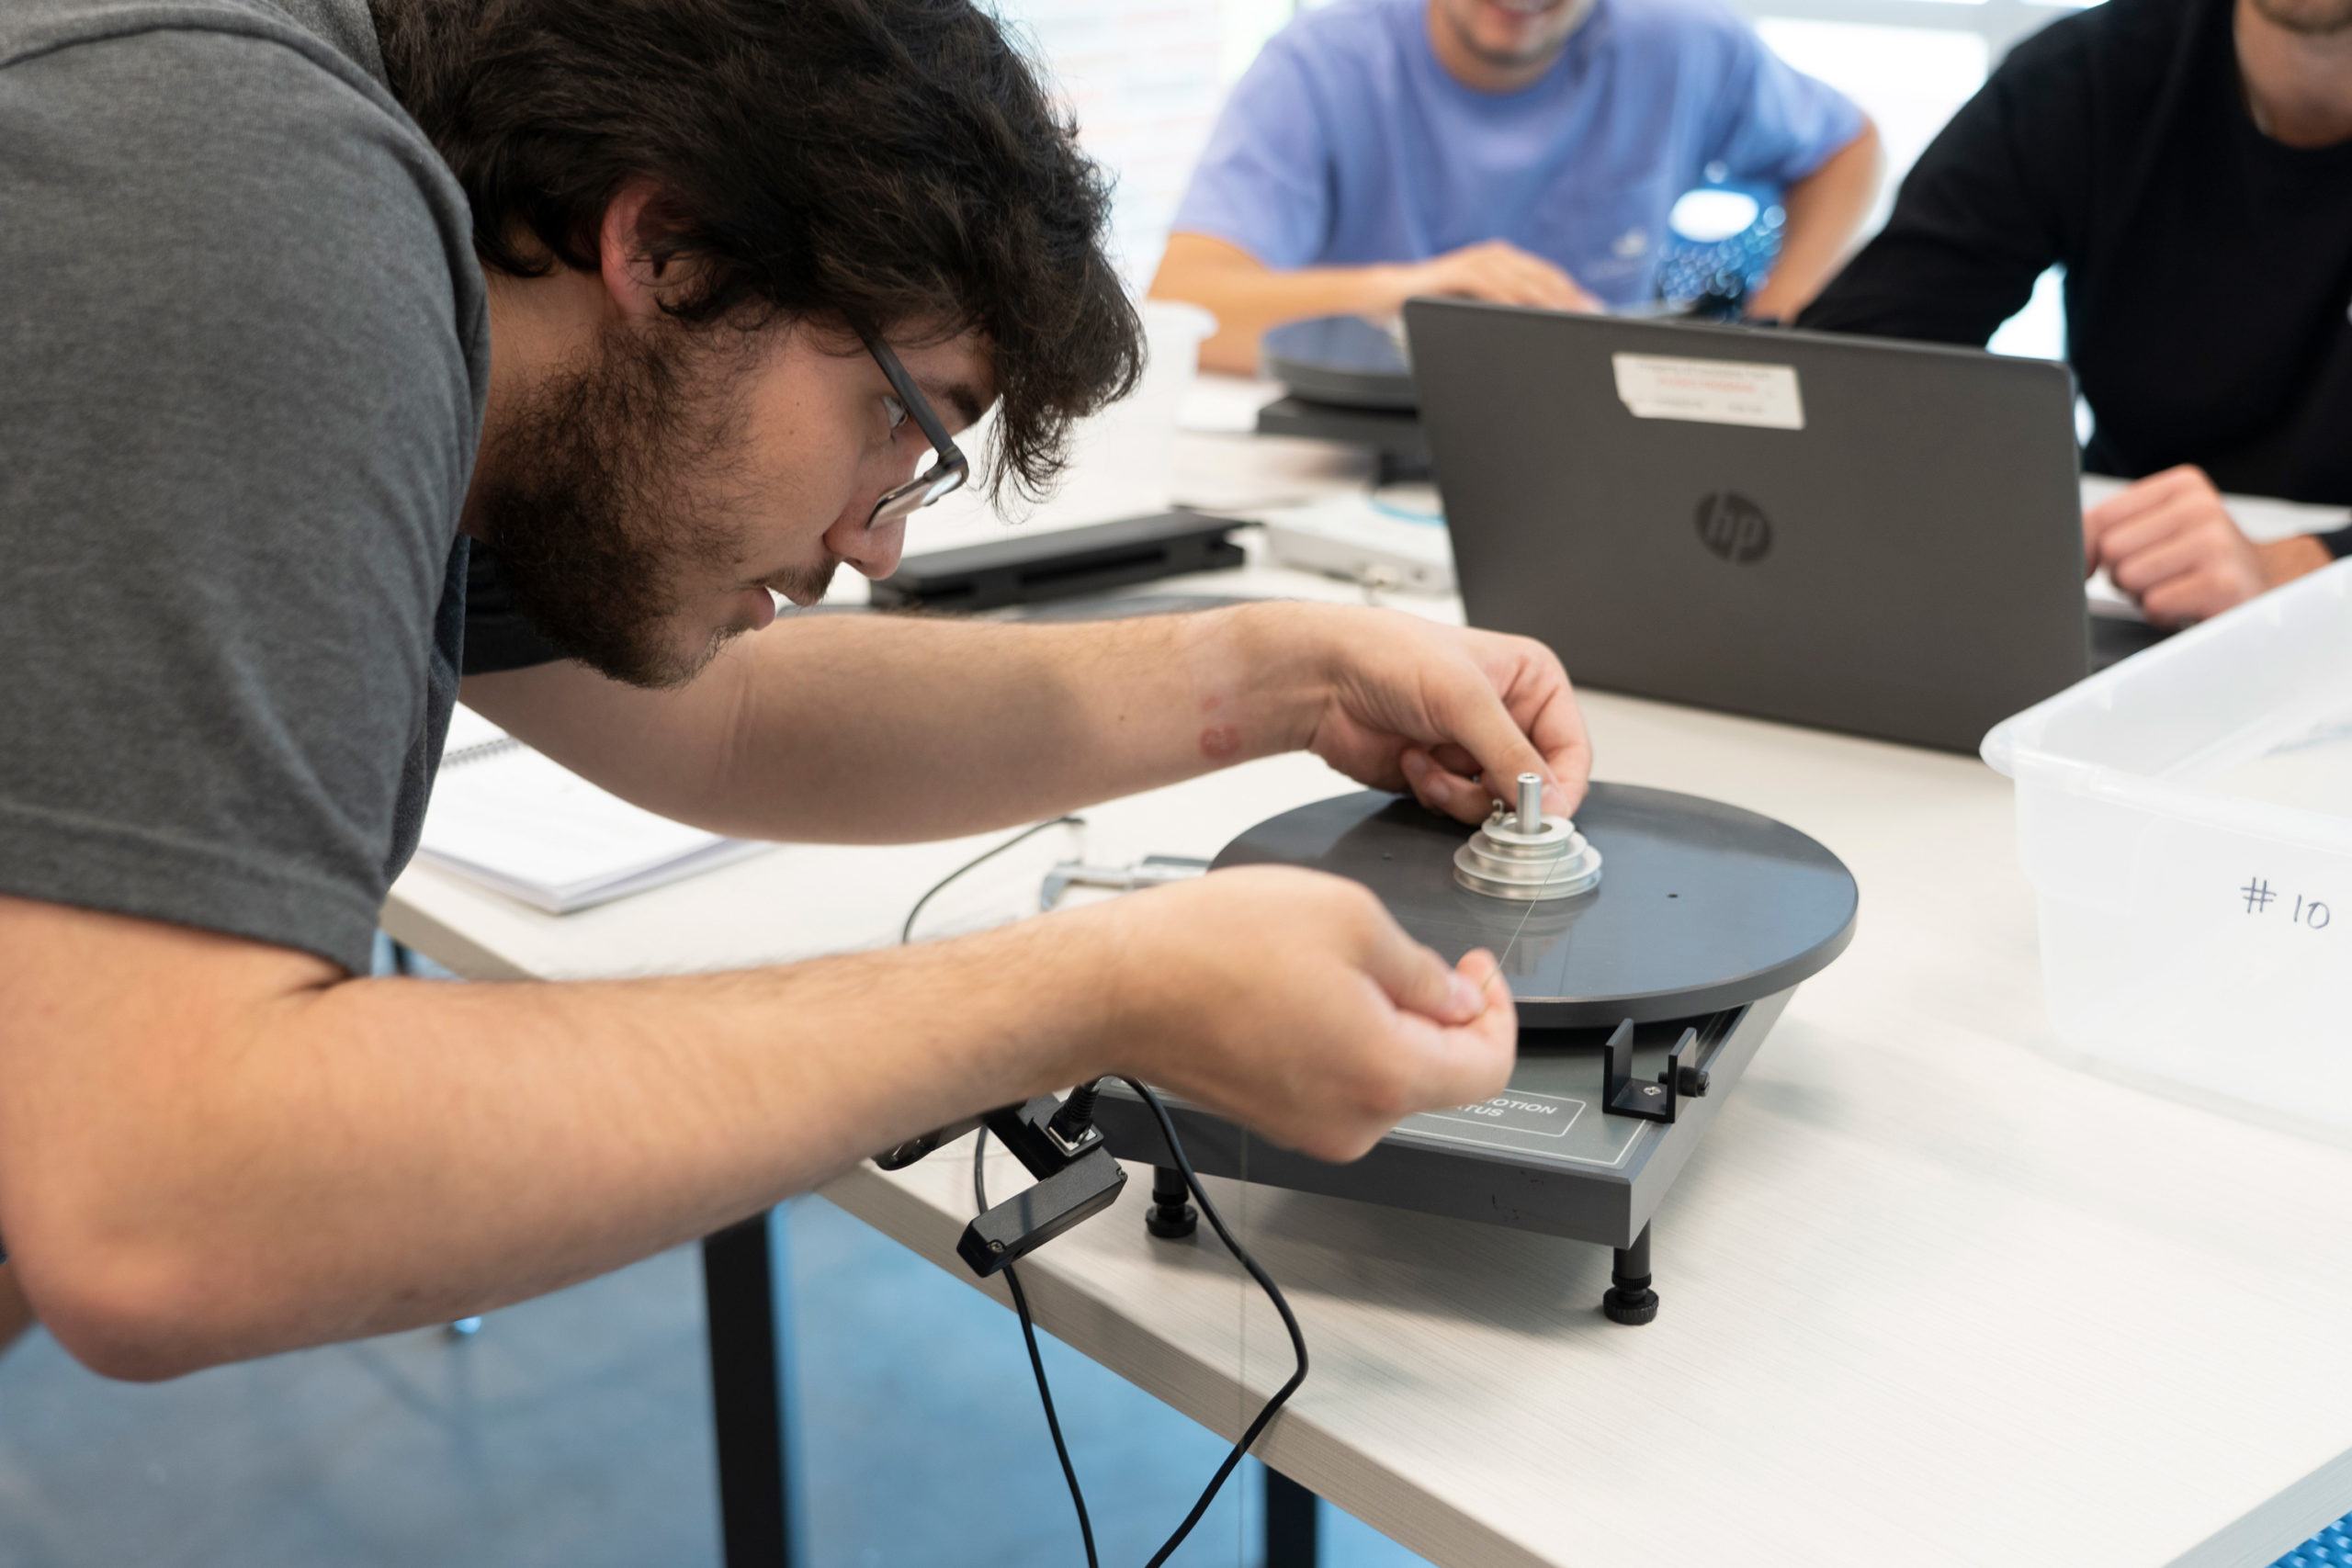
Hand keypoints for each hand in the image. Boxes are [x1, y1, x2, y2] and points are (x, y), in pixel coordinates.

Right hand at [1091, 866, 1515, 1161]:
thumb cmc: (1210, 949)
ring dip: (1384, 1023)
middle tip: (1401, 953)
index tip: (1478, 973)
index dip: (1500, 1013)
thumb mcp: (1350, 918)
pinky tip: (1299, 989)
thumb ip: (1424, 970)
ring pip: (1385, 1077)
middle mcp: (1353, 1122)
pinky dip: (1341, 1039)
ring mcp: (1310, 1129)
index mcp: (1385, 1075)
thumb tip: (1456, 997)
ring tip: (1330, 964)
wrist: (1117, 986)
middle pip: (1438, 1075)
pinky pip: (1338, 1082)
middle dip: (1437, 1013)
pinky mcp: (1276, 1119)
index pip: (1491, 1069)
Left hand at [1279, 605, 1591, 821]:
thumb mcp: (1465, 700)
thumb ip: (1513, 754)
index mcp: (1531, 682)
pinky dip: (1435, 794)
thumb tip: (1549, 800)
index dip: (1559, 788)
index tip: (1542, 816)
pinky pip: (1458, 810)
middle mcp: (1507, 717)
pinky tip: (1412, 762)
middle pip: (1535, 787)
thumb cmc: (1387, 656)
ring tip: (1429, 761)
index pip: (1572, 750)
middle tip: (1480, 794)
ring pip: (1496, 806)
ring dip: (1459, 794)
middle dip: (1500, 795)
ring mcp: (1472, 750)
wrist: (1322, 679)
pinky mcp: (1442, 777)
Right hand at [1385, 240, 1598, 314]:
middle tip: (1587, 313)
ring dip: (1545, 298)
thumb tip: (1538, 329)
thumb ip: (1503, 311)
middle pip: (1540, 275)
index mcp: (1503, 261)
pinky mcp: (1458, 270)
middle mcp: (1493, 255)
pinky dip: (1511, 299)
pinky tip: (1526, 311)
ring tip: (1564, 315)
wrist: (1390, 295)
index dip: (1570, 292)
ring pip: (1521, 279)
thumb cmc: (1434, 305)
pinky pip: (1492, 285)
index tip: (1592, 309)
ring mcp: (1476, 260)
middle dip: (1566, 296)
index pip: (1545, 275)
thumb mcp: (1475, 307)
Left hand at [2084, 466, 2324, 626]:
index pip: (2099, 517)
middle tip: (2161, 576)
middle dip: (2124, 573)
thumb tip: (2060, 545)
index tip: (2116, 560)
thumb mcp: (2159, 530)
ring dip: (2143, 595)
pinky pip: (2154, 604)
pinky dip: (2162, 615)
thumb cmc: (2198, 563)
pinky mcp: (2222, 584)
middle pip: (2111, 549)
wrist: (2266, 590)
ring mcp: (2216, 544)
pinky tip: (2189, 605)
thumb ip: (2107, 527)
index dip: (2093, 550)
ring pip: (2128, 577)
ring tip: (2177, 588)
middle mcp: (2202, 507)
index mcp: (2183, 485)